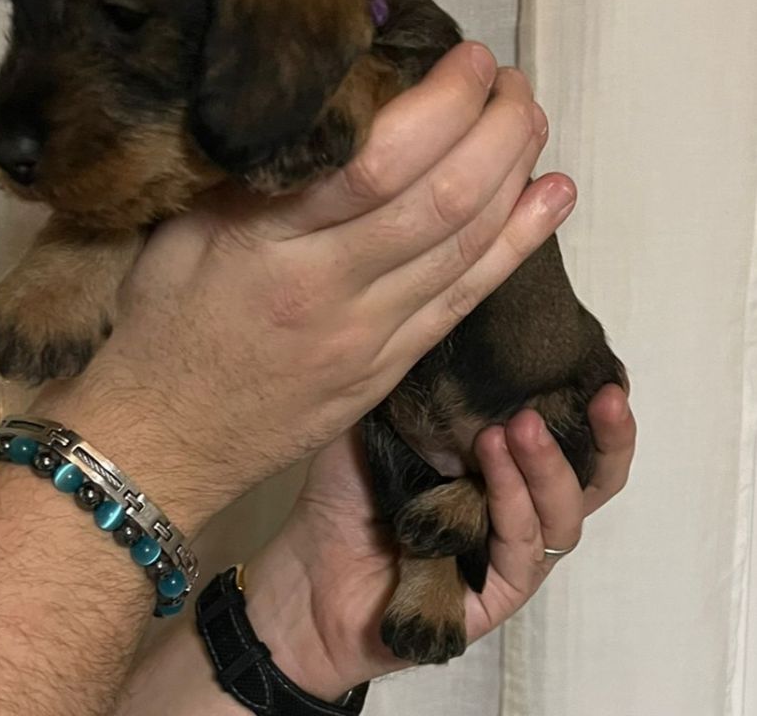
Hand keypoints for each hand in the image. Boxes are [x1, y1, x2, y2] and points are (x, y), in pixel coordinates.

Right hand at [40, 43, 575, 534]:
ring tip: (534, 123)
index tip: (471, 60)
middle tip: (511, 82)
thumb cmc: (162, 322)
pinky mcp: (389, 368)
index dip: (443, 105)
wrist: (165, 440)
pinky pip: (465, 301)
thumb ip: (251, 172)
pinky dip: (517, 246)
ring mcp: (369, 336)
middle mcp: (331, 289)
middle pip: (443, 201)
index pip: (378, 163)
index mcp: (268, 243)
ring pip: (468, 248)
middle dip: (497, 129)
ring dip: (515, 176)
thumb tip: (322, 103)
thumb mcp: (179, 229)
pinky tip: (552, 200)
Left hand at [244, 385, 635, 698]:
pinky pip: (520, 549)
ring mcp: (510, 557)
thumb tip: (456, 316)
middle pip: (593, 482)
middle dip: (609, 438)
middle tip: (605, 395)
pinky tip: (493, 459)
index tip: (605, 368)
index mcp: (505, 472)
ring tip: (521, 423)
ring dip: (547, 465)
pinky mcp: (494, 597)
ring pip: (562, 515)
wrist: (305, 572)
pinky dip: (511, 501)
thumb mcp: (383, 419)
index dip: (597, 409)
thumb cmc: (346, 492)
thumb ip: (425, 383)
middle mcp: (518, 512)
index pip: (572, 440)